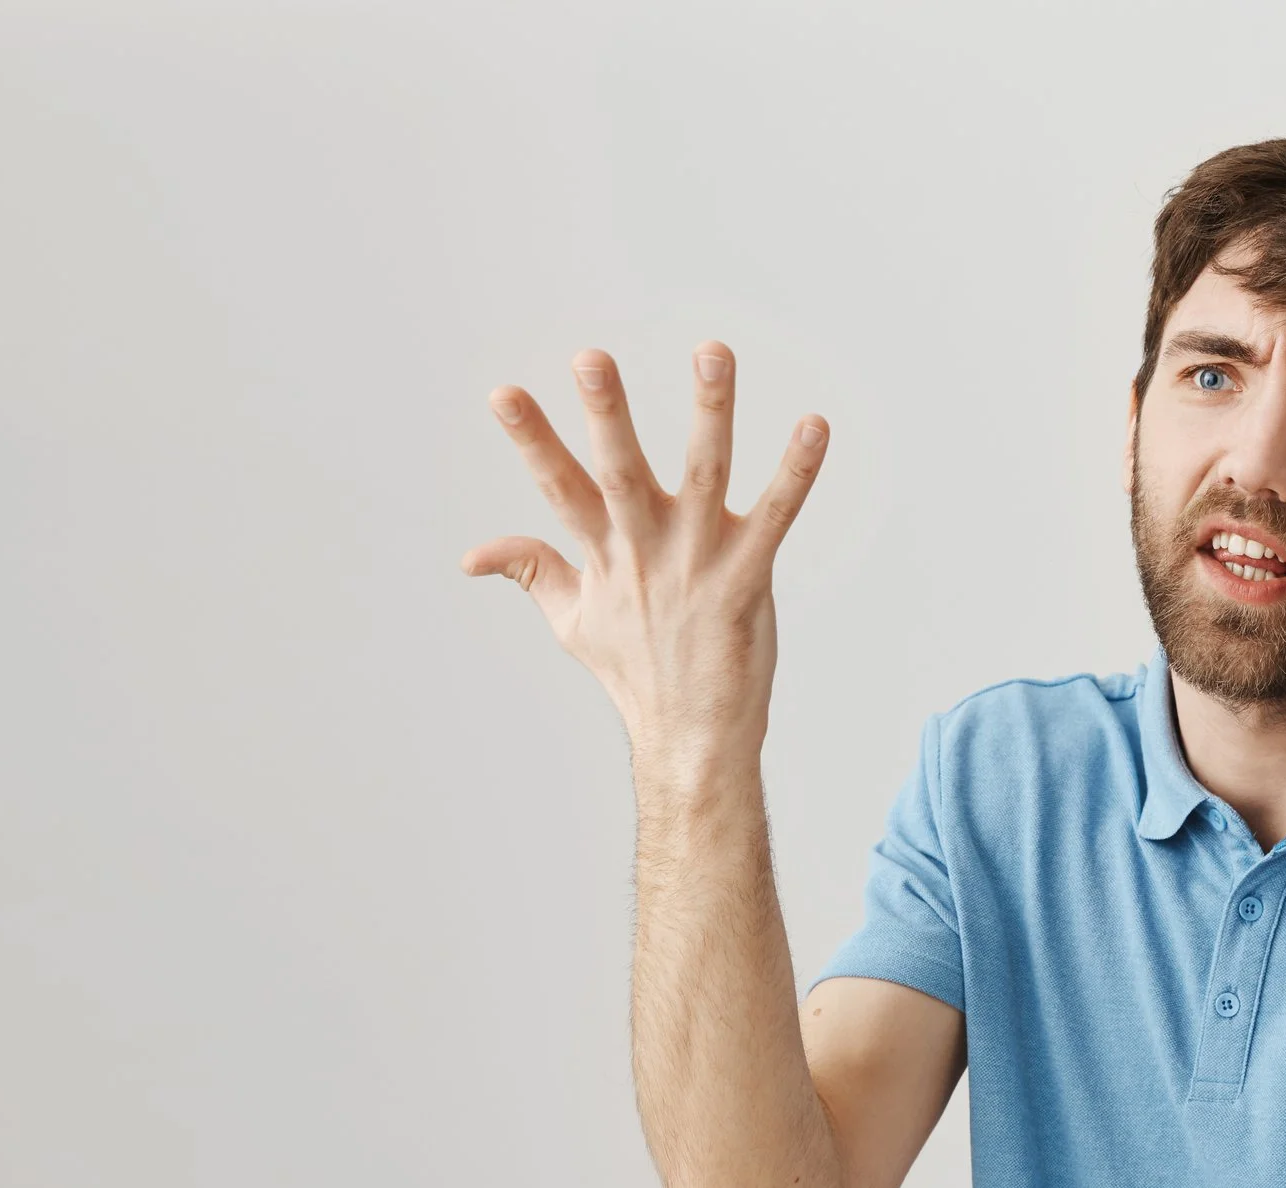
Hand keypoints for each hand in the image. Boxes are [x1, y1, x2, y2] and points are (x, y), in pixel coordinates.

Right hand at [462, 343, 827, 776]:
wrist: (691, 738)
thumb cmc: (635, 673)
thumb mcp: (571, 620)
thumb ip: (529, 569)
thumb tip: (471, 554)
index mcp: (603, 553)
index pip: (557, 486)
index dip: (531, 439)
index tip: (502, 392)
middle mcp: (647, 551)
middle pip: (620, 474)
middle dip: (606, 416)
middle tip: (591, 358)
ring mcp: (698, 564)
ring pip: (705, 475)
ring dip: (710, 412)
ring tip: (713, 351)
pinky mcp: (747, 579)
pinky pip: (777, 516)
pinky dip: (796, 472)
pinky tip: (814, 425)